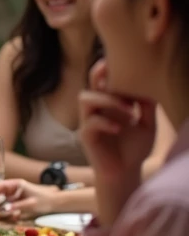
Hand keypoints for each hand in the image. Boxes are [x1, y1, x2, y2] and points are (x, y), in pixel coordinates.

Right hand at [0, 178, 57, 220]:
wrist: (55, 203)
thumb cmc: (44, 201)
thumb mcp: (30, 204)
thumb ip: (17, 206)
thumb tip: (4, 209)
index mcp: (17, 184)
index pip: (2, 185)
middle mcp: (15, 188)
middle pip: (0, 193)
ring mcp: (16, 194)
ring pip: (3, 199)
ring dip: (0, 206)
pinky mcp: (18, 200)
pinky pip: (8, 204)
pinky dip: (6, 209)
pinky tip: (7, 215)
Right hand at [80, 60, 155, 182]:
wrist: (125, 173)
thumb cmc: (134, 149)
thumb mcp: (147, 126)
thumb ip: (147, 108)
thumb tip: (151, 88)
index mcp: (111, 104)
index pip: (105, 80)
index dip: (110, 69)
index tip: (125, 62)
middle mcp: (98, 109)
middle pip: (91, 83)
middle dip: (99, 73)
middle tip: (111, 67)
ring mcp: (89, 121)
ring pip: (85, 98)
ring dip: (107, 100)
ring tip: (128, 110)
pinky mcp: (86, 136)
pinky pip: (90, 123)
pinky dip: (105, 123)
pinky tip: (119, 129)